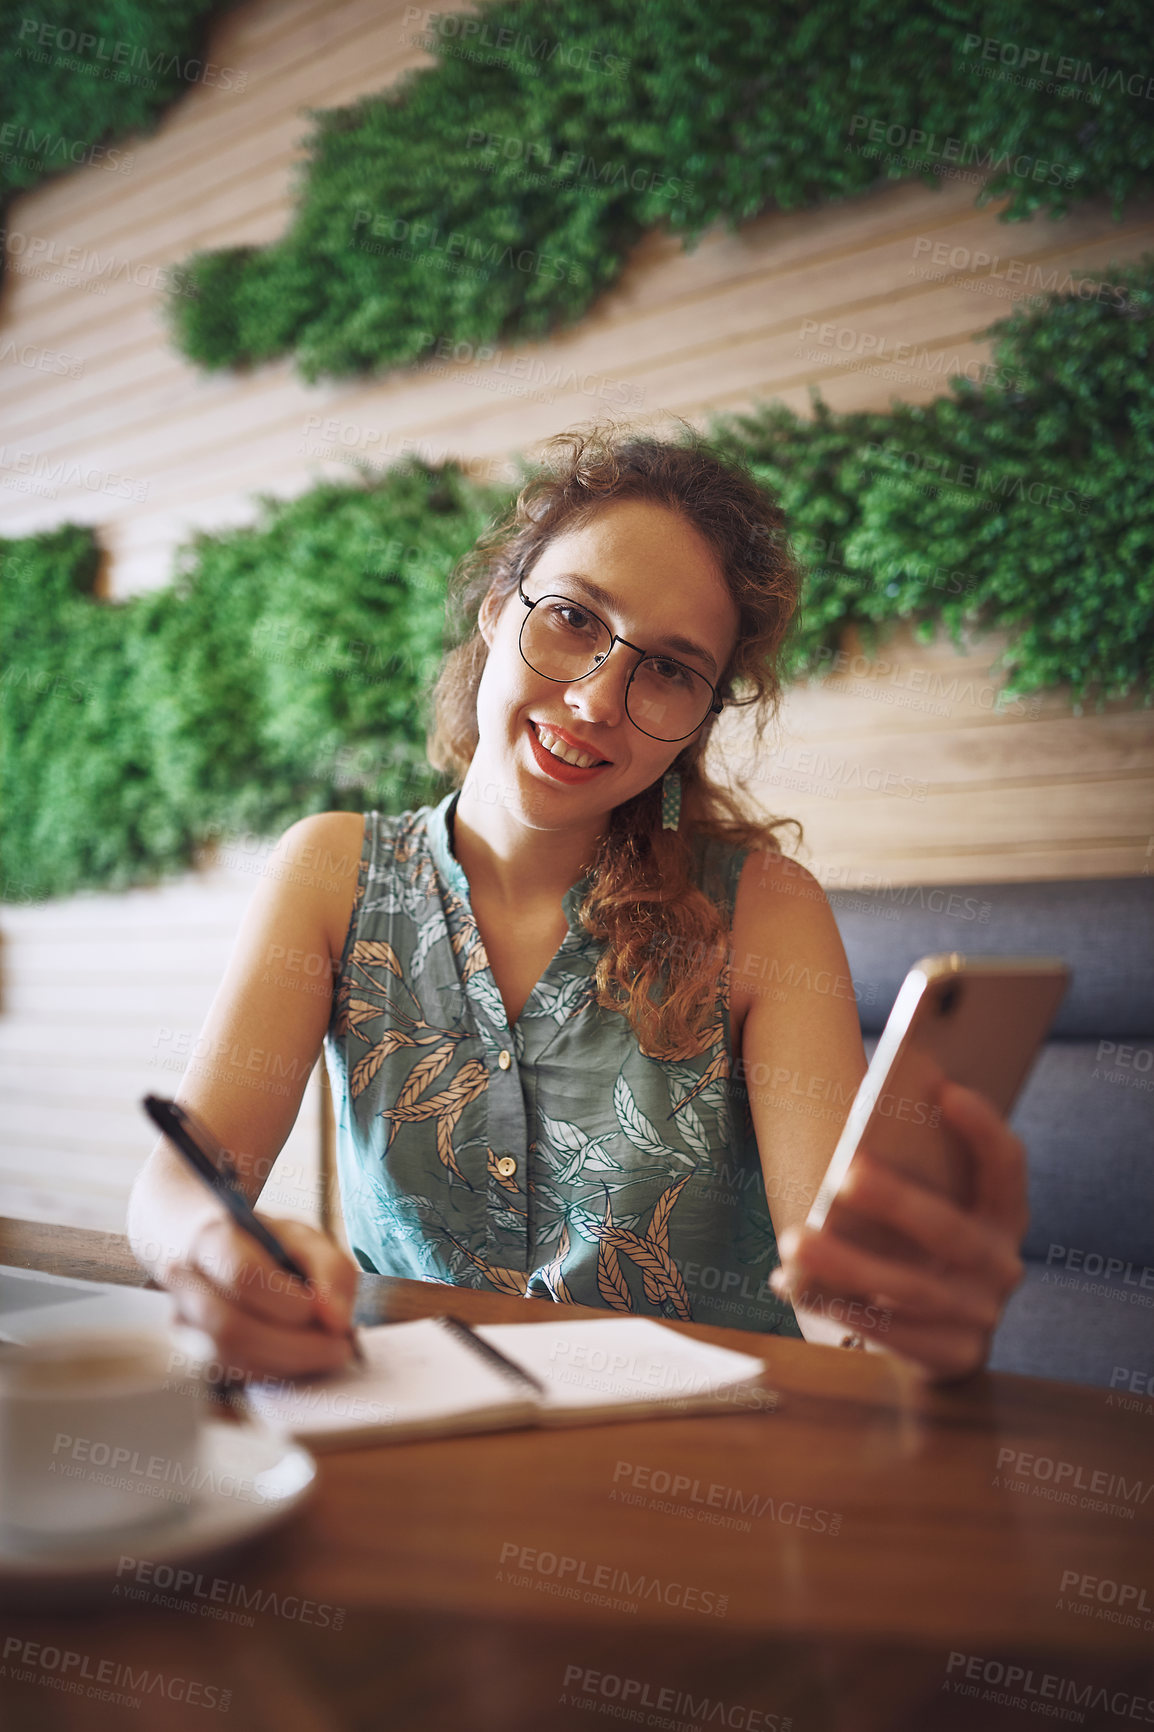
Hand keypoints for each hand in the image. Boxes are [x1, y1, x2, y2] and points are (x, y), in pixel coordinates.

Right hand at [164, 1214, 360, 1380]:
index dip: (284, 1301)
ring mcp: (179, 1320)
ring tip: (323, 1354)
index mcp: (212, 1237)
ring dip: (284, 1364)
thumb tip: (337, 1322)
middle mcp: (185, 1281)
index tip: (316, 1310)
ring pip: (226, 1358)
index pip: (241, 1274)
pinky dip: (269, 1374)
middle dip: (293, 1346)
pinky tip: (296, 1362)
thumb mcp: (306, 1240)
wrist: (217, 1255)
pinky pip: (227, 1375)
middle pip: (229, 1326)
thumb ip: (331, 1271)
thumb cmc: (265, 1246)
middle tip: (338, 1348)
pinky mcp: (187, 1353)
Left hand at [770, 1082, 1027, 1380]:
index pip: (1007, 1165)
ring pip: (908, 1288)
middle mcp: (1001, 1263)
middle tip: (847, 1173)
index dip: (983, 1128)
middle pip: (949, 1230)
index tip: (944, 1090)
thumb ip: (912, 1171)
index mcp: (1003, 1213)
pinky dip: (837, 1306)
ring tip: (792, 1239)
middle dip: (897, 1200)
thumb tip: (861, 1130)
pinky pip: (889, 1333)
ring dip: (846, 1263)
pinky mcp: (952, 1355)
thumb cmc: (918, 1245)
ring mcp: (981, 1314)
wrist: (939, 1337)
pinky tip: (792, 1281)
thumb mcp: (928, 1206)